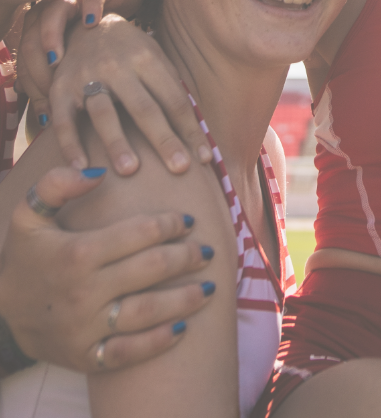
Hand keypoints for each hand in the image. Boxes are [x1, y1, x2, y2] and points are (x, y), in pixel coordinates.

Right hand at [0, 166, 216, 371]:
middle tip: (208, 251)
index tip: (189, 221)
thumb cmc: (27, 254)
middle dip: (187, 257)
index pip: (139, 233)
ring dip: (184, 300)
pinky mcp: (86, 357)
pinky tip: (182, 328)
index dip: (171, 224)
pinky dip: (158, 343)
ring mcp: (85, 328)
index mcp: (77, 253)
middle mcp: (84, 291)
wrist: (0, 309)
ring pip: (147, 313)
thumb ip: (56, 185)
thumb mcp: (28, 214)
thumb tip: (98, 172)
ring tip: (209, 288)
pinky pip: (128, 353)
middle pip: (151, 270)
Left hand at [18, 0, 121, 128]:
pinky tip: (92, 23)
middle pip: (31, 38)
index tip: (46, 112)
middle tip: (49, 90)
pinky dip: (89, 6)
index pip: (26, 63)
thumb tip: (46, 122)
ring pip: (52, 12)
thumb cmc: (98, 38)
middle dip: (35, 67)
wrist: (121, 0)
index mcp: (40, 34)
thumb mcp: (78, 61)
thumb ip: (61, 83)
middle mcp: (51, 15)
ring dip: (49, 35)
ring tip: (57, 59)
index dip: (31, 87)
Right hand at [43, 17, 210, 175]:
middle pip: (144, 108)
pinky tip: (81, 168)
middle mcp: (118, 67)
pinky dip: (70, 145)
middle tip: (180, 169)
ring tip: (130, 171)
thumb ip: (171, 88)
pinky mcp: (60, 89)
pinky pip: (64, 121)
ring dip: (117, 143)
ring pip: (104, 113)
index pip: (174, 100)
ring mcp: (87, 77)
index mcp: (148, 59)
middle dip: (163, 139)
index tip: (204, 159)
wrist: (88, 26)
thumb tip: (197, 129)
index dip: (191, 130)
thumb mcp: (155, 57)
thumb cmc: (131, 51)